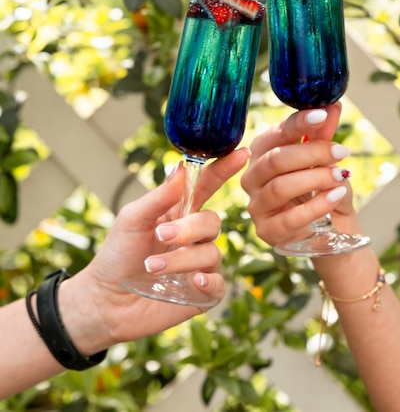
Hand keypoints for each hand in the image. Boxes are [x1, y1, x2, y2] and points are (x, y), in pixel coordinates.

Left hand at [62, 147, 249, 351]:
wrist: (104, 300)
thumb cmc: (117, 255)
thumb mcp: (132, 219)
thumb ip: (159, 197)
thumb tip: (181, 167)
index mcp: (180, 213)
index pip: (208, 186)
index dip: (224, 169)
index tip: (241, 154)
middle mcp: (195, 237)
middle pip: (212, 222)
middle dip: (189, 228)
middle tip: (161, 236)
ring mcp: (200, 265)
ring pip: (211, 253)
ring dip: (181, 259)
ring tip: (152, 267)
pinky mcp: (202, 293)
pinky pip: (218, 283)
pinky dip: (207, 281)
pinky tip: (192, 281)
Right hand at [242, 103, 359, 246]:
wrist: (328, 231)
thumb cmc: (320, 189)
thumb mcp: (324, 160)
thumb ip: (323, 135)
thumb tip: (332, 105)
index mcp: (261, 152)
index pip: (276, 133)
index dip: (298, 123)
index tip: (323, 115)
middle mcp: (252, 176)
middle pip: (276, 159)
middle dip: (312, 152)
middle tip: (342, 150)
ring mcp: (256, 205)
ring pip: (281, 186)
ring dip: (316, 178)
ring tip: (341, 175)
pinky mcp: (267, 230)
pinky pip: (290, 217)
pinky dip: (318, 204)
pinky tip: (337, 195)